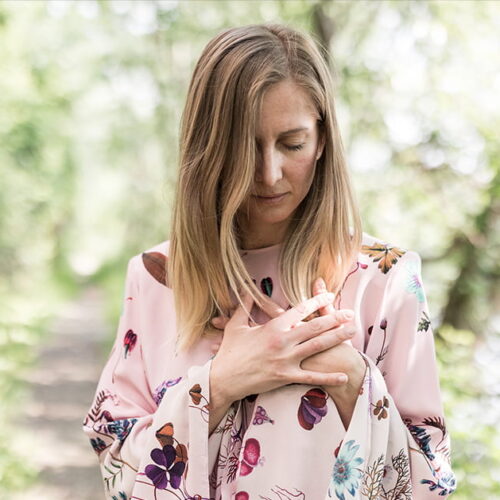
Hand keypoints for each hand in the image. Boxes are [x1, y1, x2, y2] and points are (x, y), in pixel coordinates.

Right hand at [209, 287, 356, 405]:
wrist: (224, 379)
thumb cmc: (230, 351)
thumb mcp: (236, 325)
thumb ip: (244, 305)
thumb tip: (247, 288)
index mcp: (272, 327)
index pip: (299, 310)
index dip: (316, 301)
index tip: (329, 295)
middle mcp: (282, 341)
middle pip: (315, 327)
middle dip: (335, 319)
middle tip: (351, 314)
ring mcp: (286, 360)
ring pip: (317, 347)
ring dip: (337, 339)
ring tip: (352, 333)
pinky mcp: (286, 377)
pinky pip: (311, 377)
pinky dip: (328, 377)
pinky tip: (343, 376)